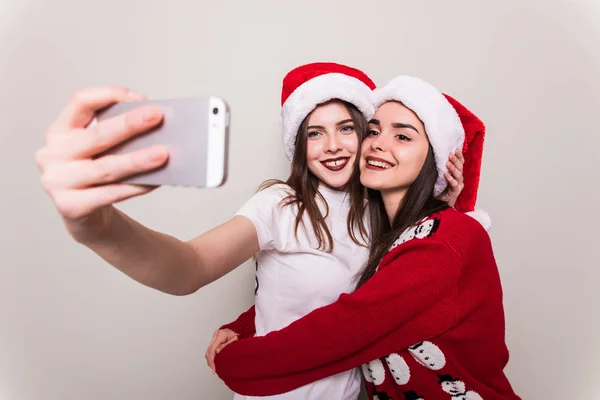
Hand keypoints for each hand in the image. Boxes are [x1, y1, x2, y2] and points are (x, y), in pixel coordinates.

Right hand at [36, 86, 168, 238]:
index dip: (109, 94)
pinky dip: (135, 186)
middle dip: (129, 124)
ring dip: (137, 160)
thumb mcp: (99, 149)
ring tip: (162, 154)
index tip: (139, 98)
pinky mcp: (70, 206)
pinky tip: (155, 181)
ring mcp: (57, 181)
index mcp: (59, 131)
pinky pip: (110, 194)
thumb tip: (154, 125)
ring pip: (106, 168)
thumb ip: (116, 134)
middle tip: (156, 116)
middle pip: (96, 136)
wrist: (85, 215)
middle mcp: (52, 154)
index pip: (80, 102)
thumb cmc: (96, 173)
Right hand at [205, 328, 238, 372]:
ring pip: (208, 350)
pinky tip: (214, 361)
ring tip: (214, 367)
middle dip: (210, 361)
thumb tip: (217, 351)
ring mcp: (214, 337)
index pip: (212, 349)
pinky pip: (210, 349)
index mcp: (220, 335)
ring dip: (210, 359)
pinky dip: (211, 356)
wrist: (239, 328)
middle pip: (208, 350)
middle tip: (214, 370)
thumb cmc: (239, 334)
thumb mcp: (235, 340)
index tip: (214, 368)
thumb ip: (226, 346)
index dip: (212, 360)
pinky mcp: (214, 340)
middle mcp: (215, 335)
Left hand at [439, 149, 464, 206]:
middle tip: (450, 154)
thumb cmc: (441, 190)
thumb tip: (434, 157)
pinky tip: (445, 174)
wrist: (441, 204)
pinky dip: (450, 179)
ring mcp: (458, 185)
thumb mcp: (440, 177)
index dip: (459, 156)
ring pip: (458, 174)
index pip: (460, 163)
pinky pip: (454, 184)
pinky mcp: (455, 192)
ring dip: (453, 168)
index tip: (456, 149)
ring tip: (447, 163)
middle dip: (455, 160)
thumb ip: (441, 169)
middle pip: (460, 167)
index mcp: (457, 174)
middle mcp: (459, 178)